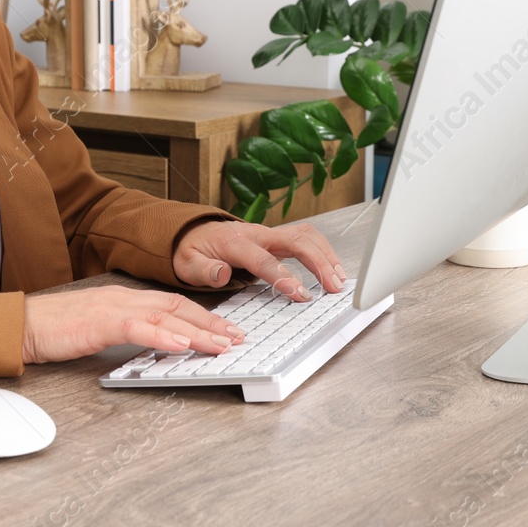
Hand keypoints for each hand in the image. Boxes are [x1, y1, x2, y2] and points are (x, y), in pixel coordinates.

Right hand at [21, 286, 245, 363]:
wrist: (20, 325)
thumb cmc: (54, 329)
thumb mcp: (99, 328)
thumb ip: (127, 331)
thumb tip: (156, 344)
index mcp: (124, 298)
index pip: (173, 303)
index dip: (204, 316)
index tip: (226, 330)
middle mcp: (123, 298)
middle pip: (177, 306)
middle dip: (211, 322)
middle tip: (237, 337)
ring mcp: (111, 308)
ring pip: (165, 315)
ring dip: (197, 331)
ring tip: (221, 344)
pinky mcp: (98, 323)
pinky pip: (137, 327)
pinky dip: (162, 335)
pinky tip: (181, 343)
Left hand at [172, 220, 345, 300]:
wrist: (193, 232)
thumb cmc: (193, 250)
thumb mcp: (188, 263)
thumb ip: (204, 270)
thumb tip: (222, 274)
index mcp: (235, 242)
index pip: (264, 260)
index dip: (284, 277)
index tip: (301, 294)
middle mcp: (257, 234)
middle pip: (295, 239)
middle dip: (318, 262)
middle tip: (333, 286)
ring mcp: (269, 234)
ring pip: (306, 235)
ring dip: (326, 255)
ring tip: (339, 280)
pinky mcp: (277, 238)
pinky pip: (306, 239)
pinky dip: (323, 252)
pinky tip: (332, 270)